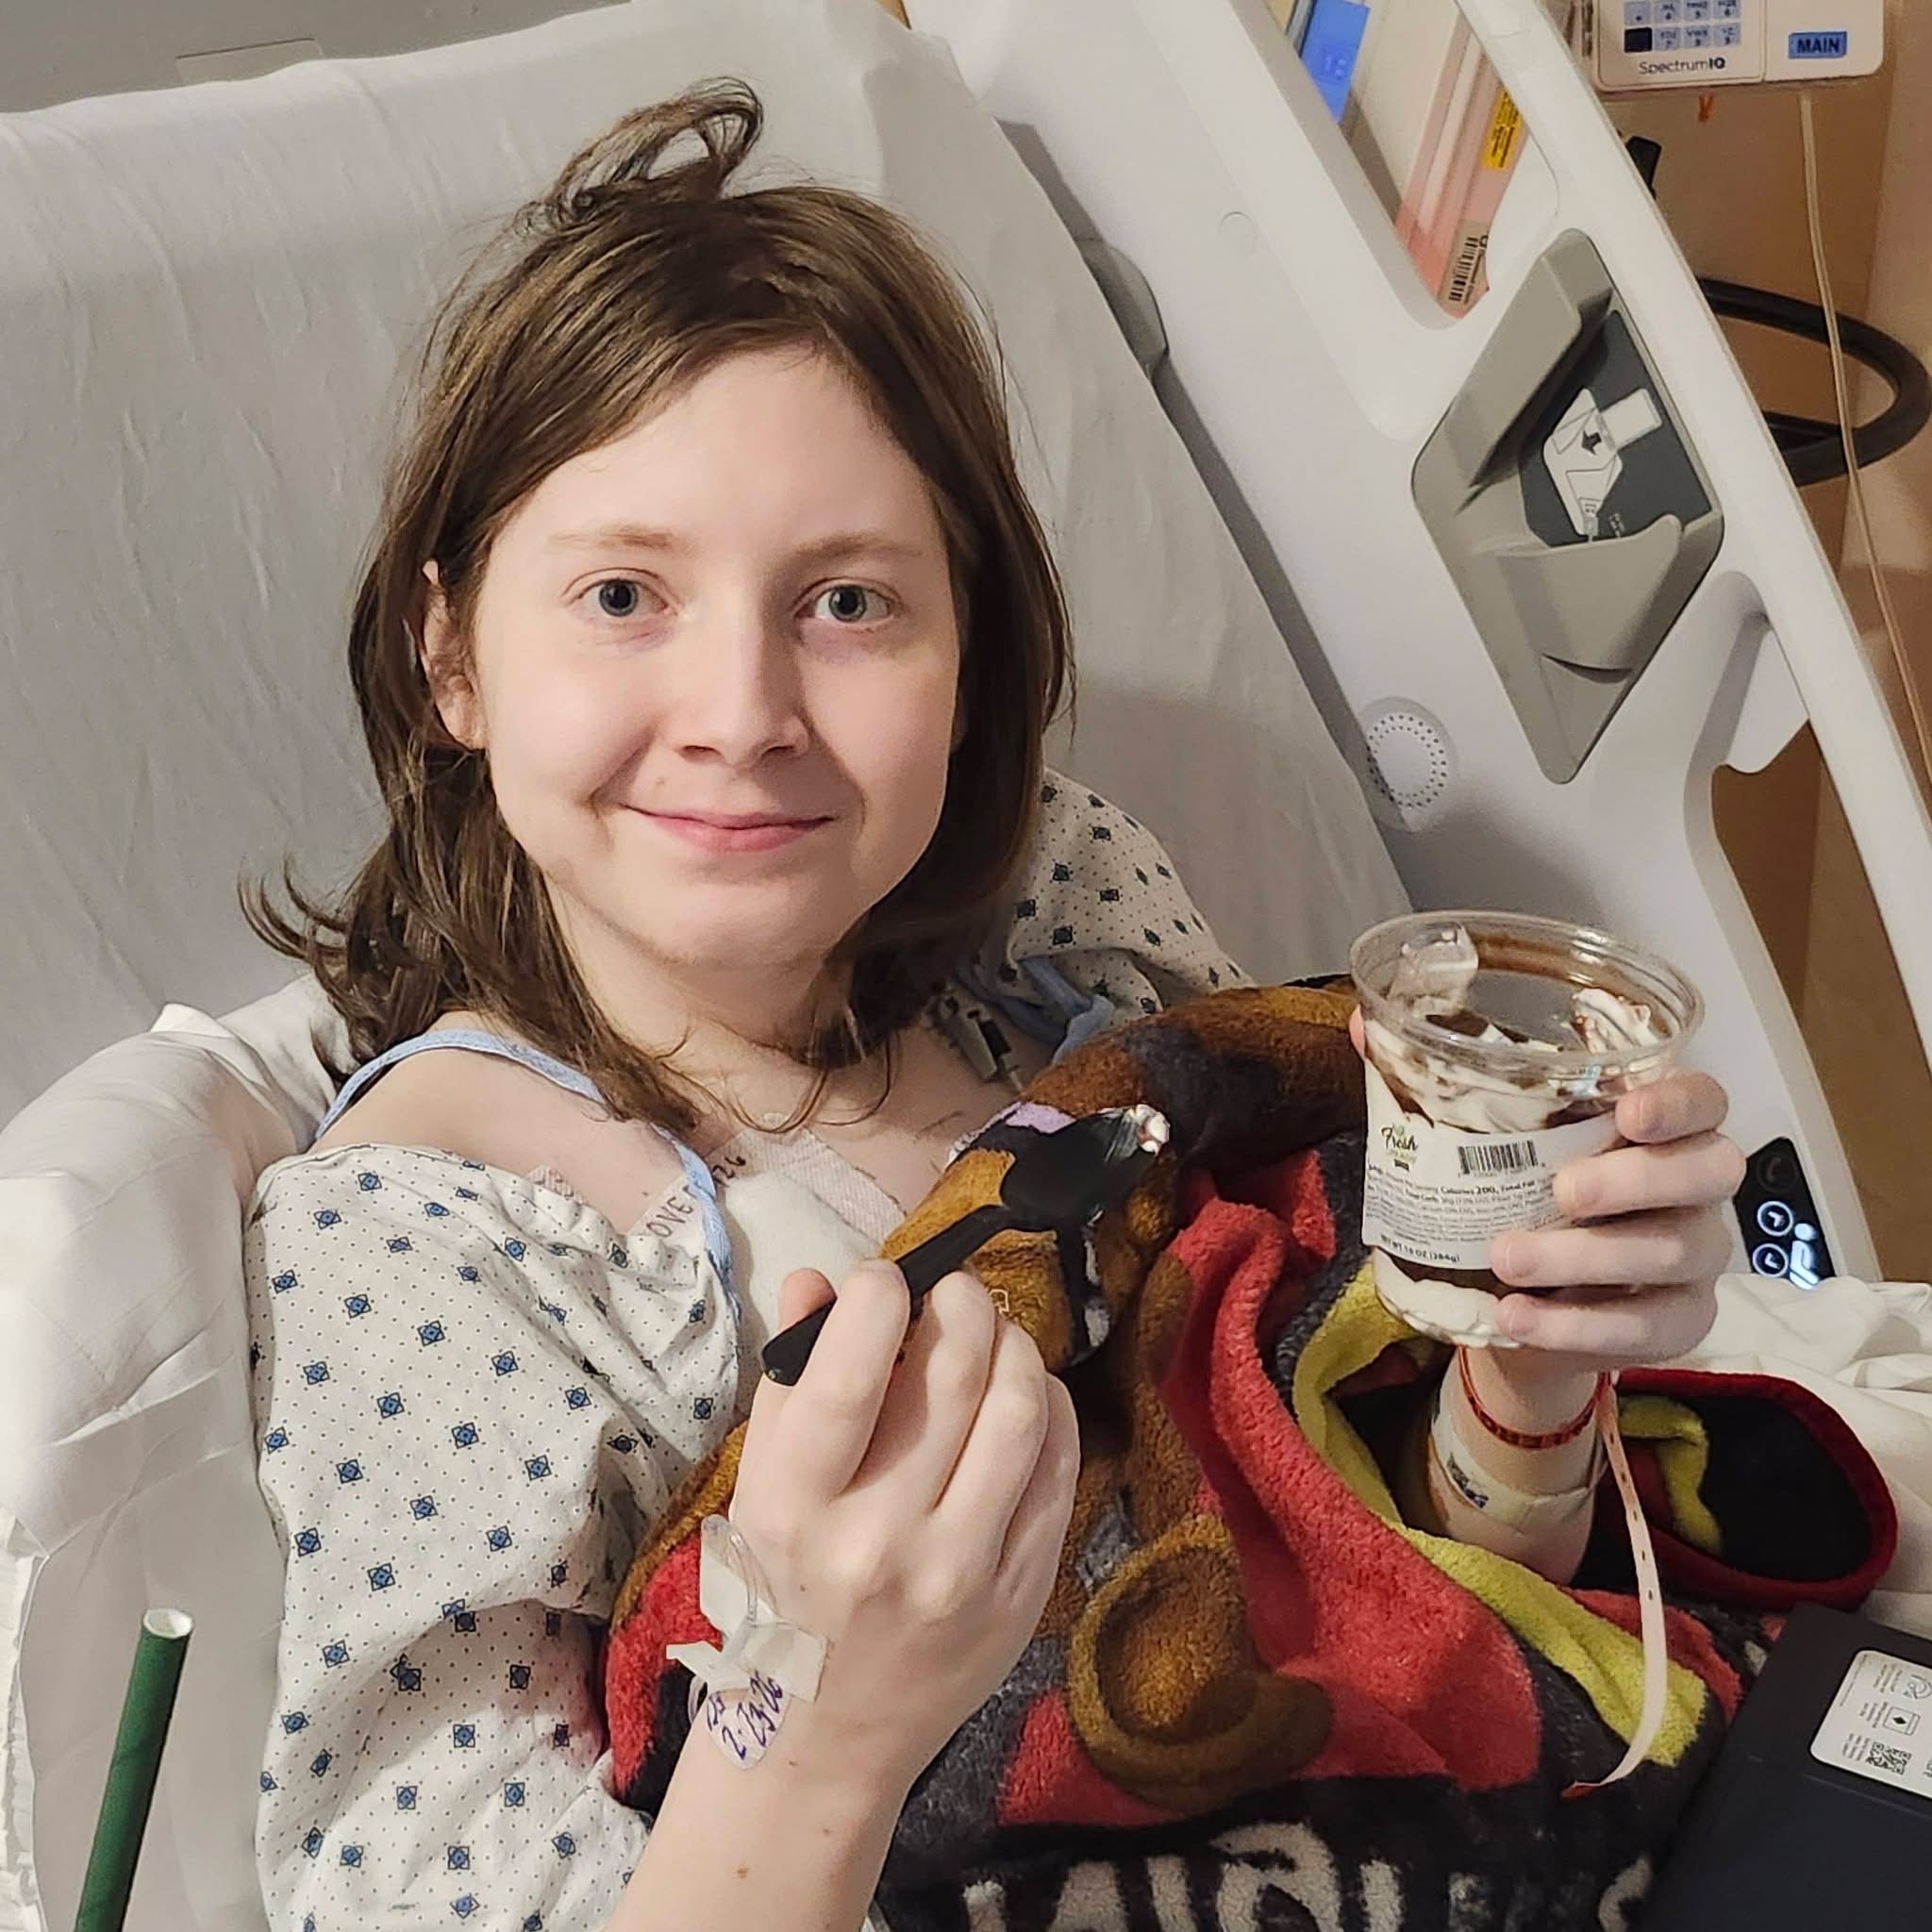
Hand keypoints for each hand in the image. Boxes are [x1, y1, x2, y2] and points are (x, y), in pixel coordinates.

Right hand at [729, 1261, 1078, 1799]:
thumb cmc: (787, 1587)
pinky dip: (1050, 1405)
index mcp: (798, 1507)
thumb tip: (822, 1279)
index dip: (879, 1296)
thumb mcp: (760, 1487)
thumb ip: (789, 1380)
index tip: (884, 1278)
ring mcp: (963, 1569)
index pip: (851, 1375)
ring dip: (1014, 1344)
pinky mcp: (1023, 1590)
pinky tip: (1026, 1391)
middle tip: (953, 1289)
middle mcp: (882, 1539)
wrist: (831, 1732)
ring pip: (1022, 1410)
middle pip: (954, 1374)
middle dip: (962, 1301)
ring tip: (993, 1333)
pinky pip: (1061, 1467)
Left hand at [1488, 1071, 1743, 1370]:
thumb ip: (1515, 1129)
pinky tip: (1517, 1315)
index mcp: (1668, 1131)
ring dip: (1582, 1256)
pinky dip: (1573, 1324)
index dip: (1678, 1102)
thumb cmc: (1531, 1205)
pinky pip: (1645, 1325)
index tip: (1627, 1112)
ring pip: (1672, 1251)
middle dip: (1635, 1178)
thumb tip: (1424, 1090)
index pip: (1704, 1099)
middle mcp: (1699, 1189)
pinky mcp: (1684, 1322)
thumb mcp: (1524, 1162)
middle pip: (1710, 1170)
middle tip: (1562, 1190)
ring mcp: (1700, 1257)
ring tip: (1506, 1258)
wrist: (1530, 1305)